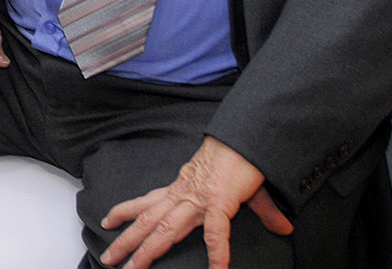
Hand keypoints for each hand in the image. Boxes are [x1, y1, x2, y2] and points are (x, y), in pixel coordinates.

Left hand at [100, 137, 292, 268]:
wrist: (246, 137)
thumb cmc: (241, 159)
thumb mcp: (245, 191)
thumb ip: (262, 213)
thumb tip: (284, 228)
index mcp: (181, 189)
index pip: (147, 202)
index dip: (126, 211)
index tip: (107, 220)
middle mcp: (182, 195)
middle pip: (148, 221)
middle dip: (127, 241)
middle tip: (107, 257)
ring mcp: (198, 199)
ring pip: (165, 229)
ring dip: (147, 250)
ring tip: (133, 268)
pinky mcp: (219, 202)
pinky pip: (215, 232)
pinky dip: (216, 253)